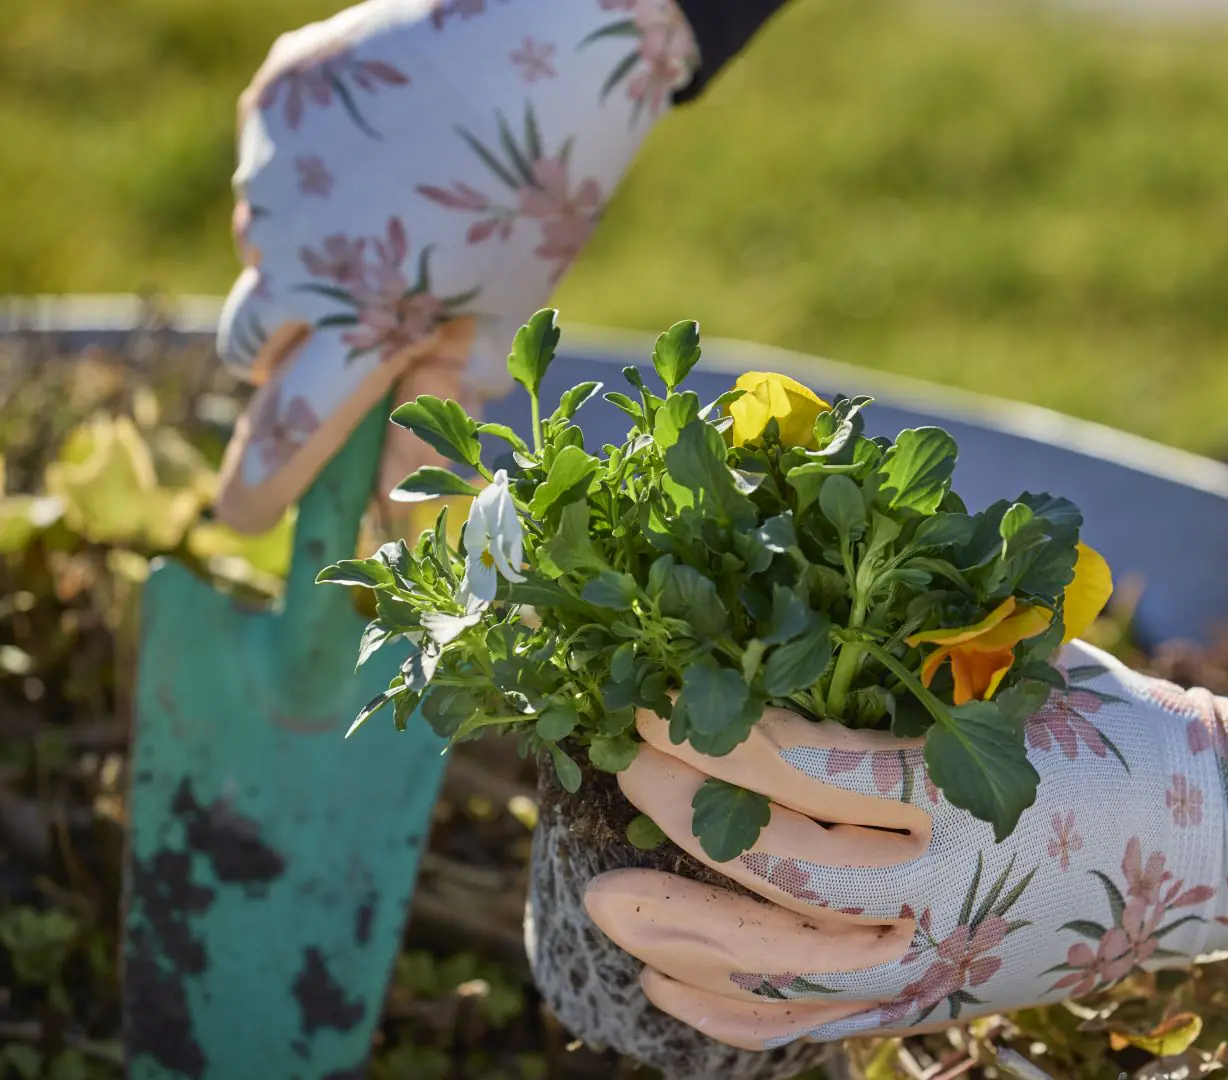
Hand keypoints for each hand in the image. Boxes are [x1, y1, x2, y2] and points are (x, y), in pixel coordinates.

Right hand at [214, 0, 698, 532]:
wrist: (544, 45)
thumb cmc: (536, 198)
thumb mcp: (502, 317)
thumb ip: (438, 410)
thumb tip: (392, 511)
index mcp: (364, 321)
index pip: (287, 430)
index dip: (261, 485)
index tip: (244, 520)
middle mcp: (296, 255)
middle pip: (245, 351)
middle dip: (284, 359)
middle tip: (350, 329)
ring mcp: (271, 176)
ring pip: (257, 257)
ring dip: (302, 264)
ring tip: (392, 215)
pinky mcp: (268, 107)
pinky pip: (265, 174)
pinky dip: (308, 183)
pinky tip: (378, 153)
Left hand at [585, 640, 1227, 1049]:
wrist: (1218, 840)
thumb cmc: (1118, 730)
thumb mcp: (1033, 664)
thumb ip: (928, 636)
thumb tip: (803, 579)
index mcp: (969, 791)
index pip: (808, 768)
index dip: (715, 736)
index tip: (647, 700)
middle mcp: (948, 891)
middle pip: (783, 874)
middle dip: (686, 823)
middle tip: (619, 776)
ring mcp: (943, 960)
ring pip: (791, 972)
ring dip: (689, 941)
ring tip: (604, 909)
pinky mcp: (942, 999)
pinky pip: (823, 1025)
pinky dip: (743, 1018)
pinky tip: (670, 994)